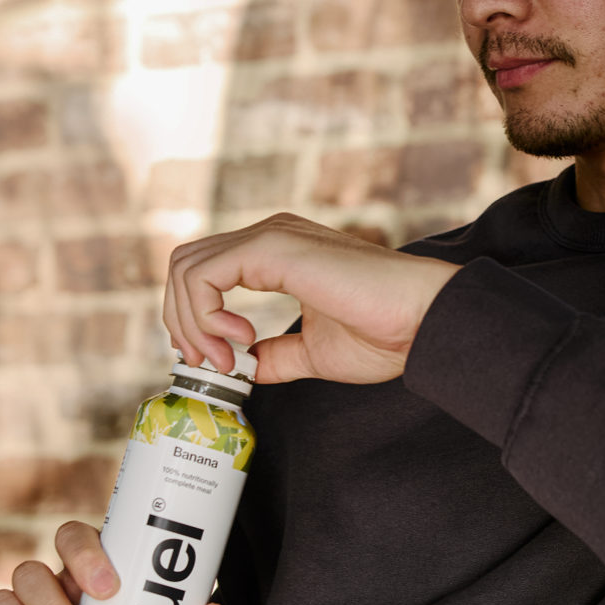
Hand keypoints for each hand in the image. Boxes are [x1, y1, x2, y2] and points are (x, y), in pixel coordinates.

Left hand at [164, 213, 460, 383]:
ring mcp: (272, 236)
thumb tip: (244, 369)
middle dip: (183, 323)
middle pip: (185, 266)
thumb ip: (276, 356)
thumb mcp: (314, 351)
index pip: (205, 273)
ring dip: (191, 322)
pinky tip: (241, 338)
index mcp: (279, 253)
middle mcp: (271, 236)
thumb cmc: (386, 332)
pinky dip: (205, 314)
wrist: (422, 319)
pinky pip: (204, 274)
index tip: (223, 365)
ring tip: (227, 358)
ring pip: (186, 267)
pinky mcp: (274, 246)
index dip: (196, 322)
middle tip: (215, 365)